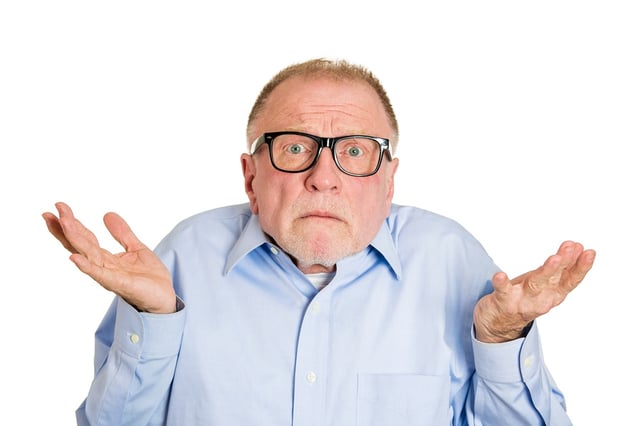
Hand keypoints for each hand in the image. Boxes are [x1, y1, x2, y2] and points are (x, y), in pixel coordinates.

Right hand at [43, 202, 175, 313]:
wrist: (165, 297)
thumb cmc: (149, 277)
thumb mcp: (136, 248)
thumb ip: (122, 233)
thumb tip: (107, 214)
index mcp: (106, 258)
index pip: (85, 238)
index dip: (72, 223)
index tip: (58, 207)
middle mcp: (103, 266)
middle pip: (80, 245)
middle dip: (66, 229)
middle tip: (50, 213)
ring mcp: (109, 275)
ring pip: (88, 255)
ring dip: (74, 239)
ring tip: (63, 224)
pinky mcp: (120, 284)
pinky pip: (100, 275)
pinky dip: (87, 266)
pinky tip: (74, 258)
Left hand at [473, 240, 595, 342]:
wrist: (499, 323)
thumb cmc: (525, 296)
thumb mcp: (546, 282)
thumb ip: (562, 267)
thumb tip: (577, 246)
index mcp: (553, 294)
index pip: (571, 280)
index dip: (581, 267)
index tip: (590, 252)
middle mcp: (541, 299)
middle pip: (555, 279)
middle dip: (564, 263)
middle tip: (571, 247)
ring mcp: (522, 300)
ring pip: (535, 285)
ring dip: (546, 271)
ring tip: (554, 258)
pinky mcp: (503, 301)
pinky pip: (502, 291)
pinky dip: (501, 283)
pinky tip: (499, 275)